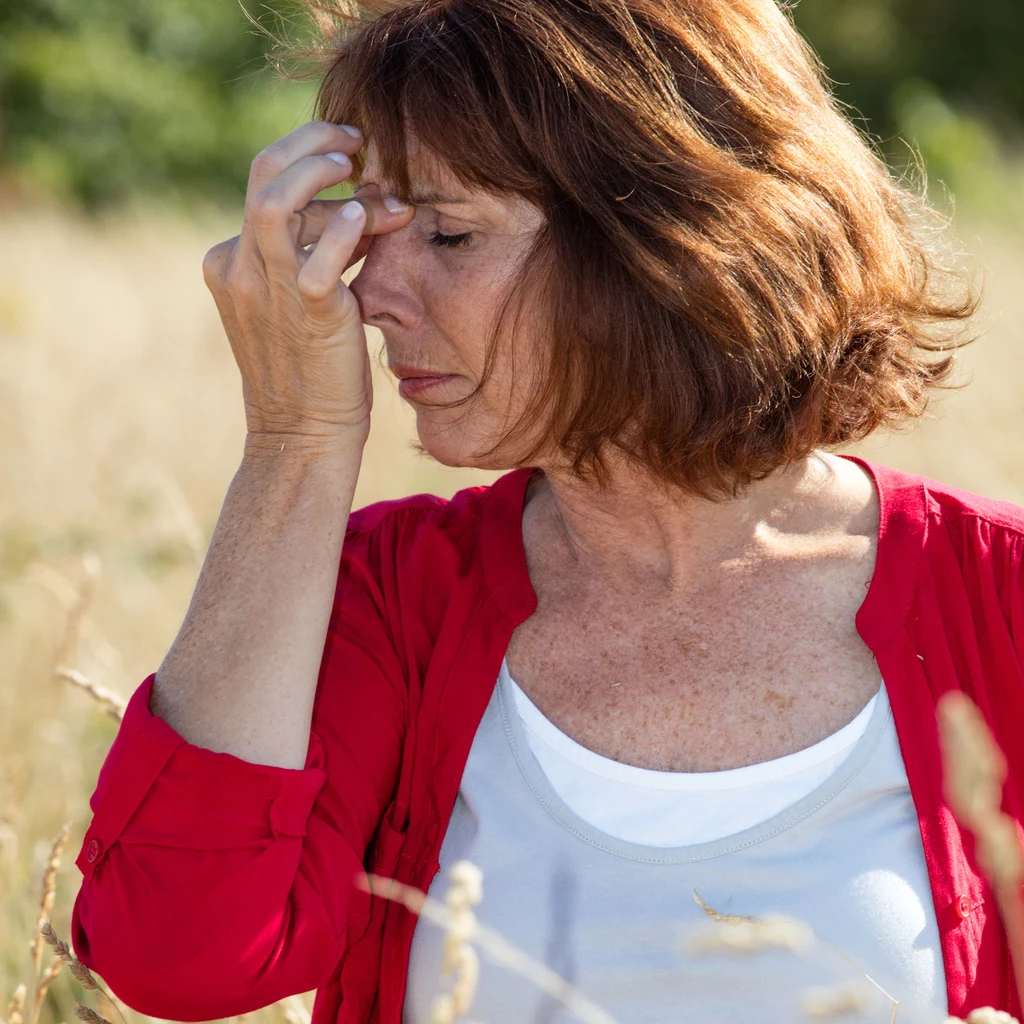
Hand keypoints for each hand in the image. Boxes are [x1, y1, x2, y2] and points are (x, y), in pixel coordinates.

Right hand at [202, 121, 415, 453]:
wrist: (302, 438)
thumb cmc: (313, 372)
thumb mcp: (299, 305)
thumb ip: (316, 256)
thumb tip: (363, 208)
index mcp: (230, 262)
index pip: (266, 185)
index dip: (311, 161)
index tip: (349, 155)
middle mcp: (237, 267)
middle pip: (263, 174)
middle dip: (312, 142)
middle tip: (356, 142)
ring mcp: (265, 290)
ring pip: (277, 202)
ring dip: (326, 176)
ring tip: (367, 176)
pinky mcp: (306, 314)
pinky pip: (318, 257)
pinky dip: (346, 230)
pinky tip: (370, 221)